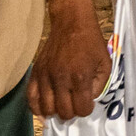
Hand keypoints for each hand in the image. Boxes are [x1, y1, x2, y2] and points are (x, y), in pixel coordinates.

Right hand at [29, 0, 111, 119]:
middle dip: (72, 112)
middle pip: (63, 112)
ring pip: (46, 109)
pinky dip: (36, 108)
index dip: (86, 109)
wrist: (72, 23)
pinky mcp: (35, 72)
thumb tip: (88, 101)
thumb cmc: (91, 43)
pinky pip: (30, 98)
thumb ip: (99, 86)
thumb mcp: (105, 64)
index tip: (87, 102)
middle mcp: (61, 78)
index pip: (81, 109)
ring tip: (62, 105)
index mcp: (80, 77)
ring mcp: (45, 76)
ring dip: (56, 111)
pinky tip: (44, 109)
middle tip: (75, 103)